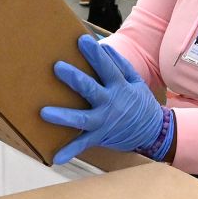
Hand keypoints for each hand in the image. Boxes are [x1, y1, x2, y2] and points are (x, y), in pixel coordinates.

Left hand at [41, 35, 167, 163]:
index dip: (95, 54)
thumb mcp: (135, 81)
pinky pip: (82, 144)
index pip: (106, 67)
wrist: (153, 132)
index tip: (82, 40)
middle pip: (90, 89)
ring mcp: (104, 122)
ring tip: (44, 112)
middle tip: (57, 67)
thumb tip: (103, 46)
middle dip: (74, 78)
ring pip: (81, 119)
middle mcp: (110, 103)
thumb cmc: (139, 102)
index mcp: (119, 86)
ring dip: (63, 116)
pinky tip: (54, 157)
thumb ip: (120, 64)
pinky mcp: (99, 136)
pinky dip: (69, 151)